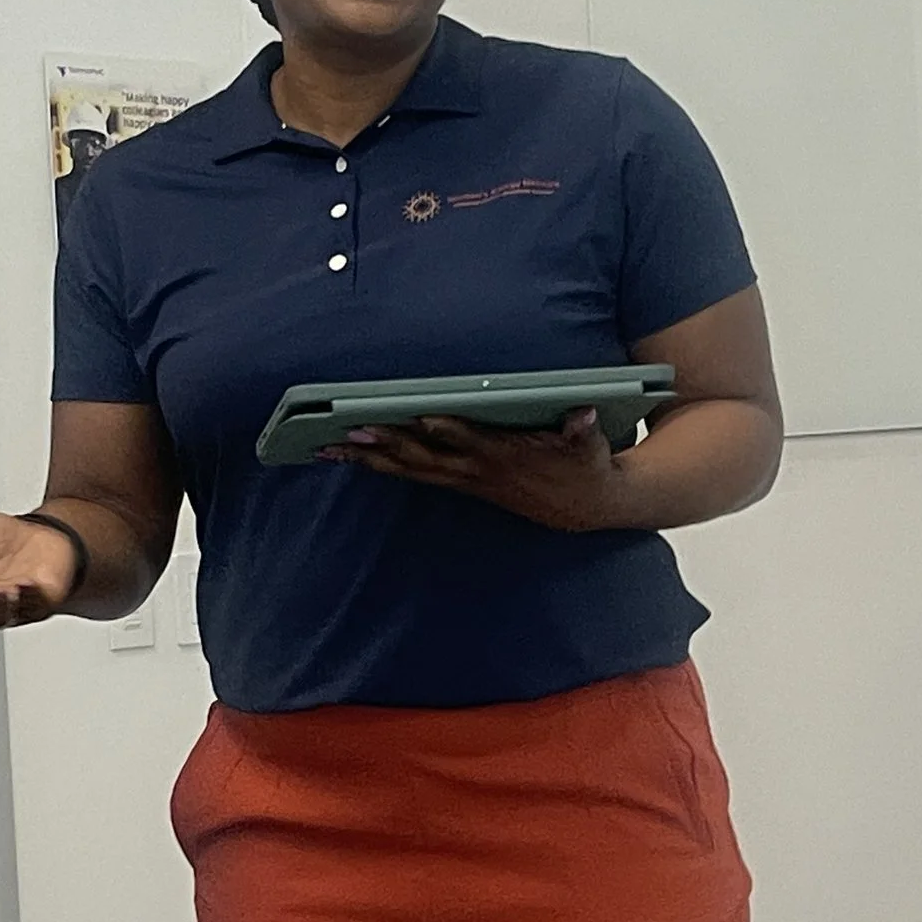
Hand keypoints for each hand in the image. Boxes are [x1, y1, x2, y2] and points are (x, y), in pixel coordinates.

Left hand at [323, 408, 633, 532]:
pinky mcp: (460, 482)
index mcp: (505, 456)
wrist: (585, 507)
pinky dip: (383, 466)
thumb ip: (582, 429)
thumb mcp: (589, 446)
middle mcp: (477, 470)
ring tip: (332, 448)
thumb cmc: (584, 466)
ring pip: (411, 469)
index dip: (445, 431)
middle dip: (386, 444)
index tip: (420, 418)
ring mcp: (465, 479)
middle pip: (424, 456)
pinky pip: (413, 475)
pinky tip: (356, 458)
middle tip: (350, 430)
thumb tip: (584, 415)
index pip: (469, 440)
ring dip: (371, 459)